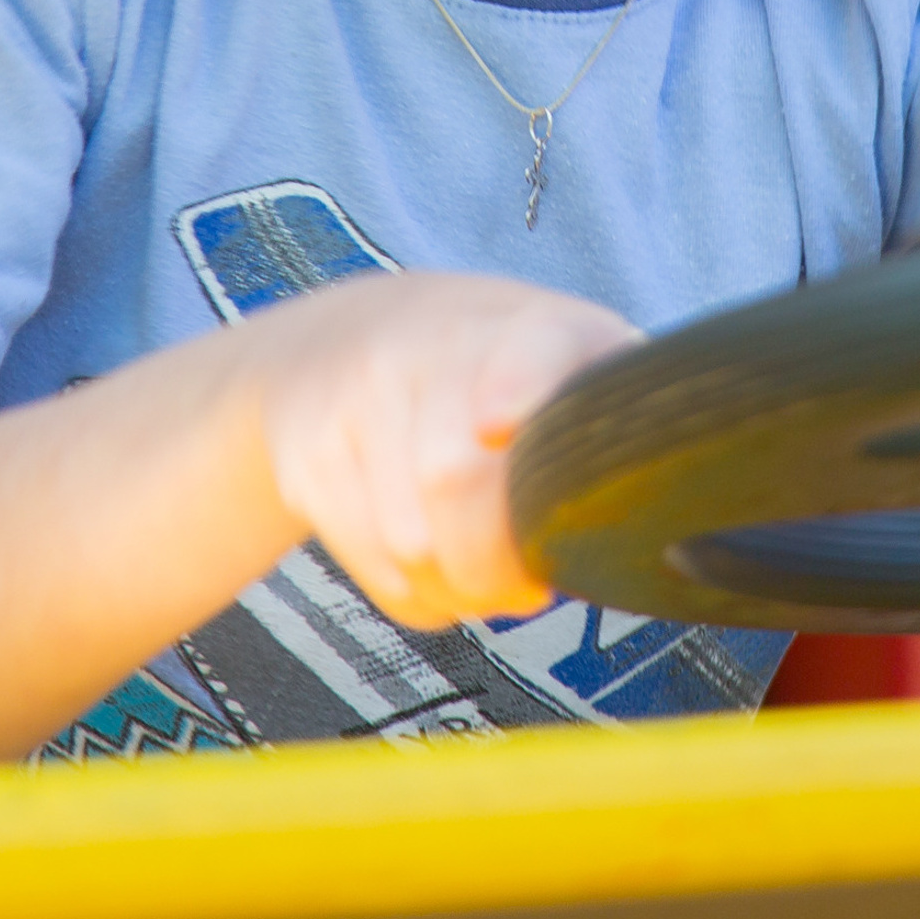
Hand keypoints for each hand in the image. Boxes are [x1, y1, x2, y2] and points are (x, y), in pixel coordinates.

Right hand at [249, 272, 638, 629]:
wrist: (350, 338)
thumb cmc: (498, 374)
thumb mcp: (571, 368)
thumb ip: (608, 442)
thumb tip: (599, 553)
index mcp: (531, 324)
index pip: (528, 345)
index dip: (517, 384)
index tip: (501, 421)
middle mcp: (436, 343)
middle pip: (455, 476)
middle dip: (497, 560)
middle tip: (525, 582)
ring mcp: (364, 395)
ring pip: (412, 541)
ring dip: (460, 587)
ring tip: (482, 571)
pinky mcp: (311, 453)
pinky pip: (374, 565)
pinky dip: (417, 594)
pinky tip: (436, 566)